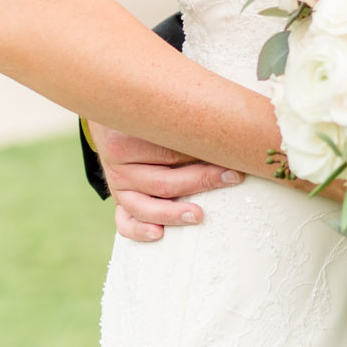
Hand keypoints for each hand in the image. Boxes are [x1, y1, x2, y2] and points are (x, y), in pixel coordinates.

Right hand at [91, 123, 242, 242]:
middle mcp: (118, 164)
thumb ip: (184, 121)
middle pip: (162, 181)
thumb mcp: (158, 112)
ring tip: (198, 216)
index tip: (232, 153)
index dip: (202, 154)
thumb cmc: (148, 115)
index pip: (169, 151)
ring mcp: (118, 185)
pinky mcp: (119, 201)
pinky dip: (138, 231)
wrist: (114, 118)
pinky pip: (124, 222)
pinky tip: (158, 234)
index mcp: (127, 138)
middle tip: (231, 178)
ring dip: (172, 213)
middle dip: (200, 181)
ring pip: (143, 206)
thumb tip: (227, 131)